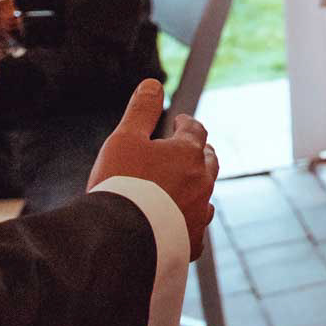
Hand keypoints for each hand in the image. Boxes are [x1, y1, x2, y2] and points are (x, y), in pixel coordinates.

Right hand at [87, 78, 218, 259]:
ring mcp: (199, 213)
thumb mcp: (124, 139)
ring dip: (199, 186)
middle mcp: (201, 182)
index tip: (180, 121)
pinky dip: (192, 220)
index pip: (195, 130)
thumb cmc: (119, 184)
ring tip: (192, 184)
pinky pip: (197, 228)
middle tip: (195, 148)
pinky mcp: (191, 242)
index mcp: (188, 153)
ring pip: (206, 194)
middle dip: (200, 152)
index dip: (187, 124)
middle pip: (208, 161)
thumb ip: (141, 110)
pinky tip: (186, 222)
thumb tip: (153, 83)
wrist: (118, 239)